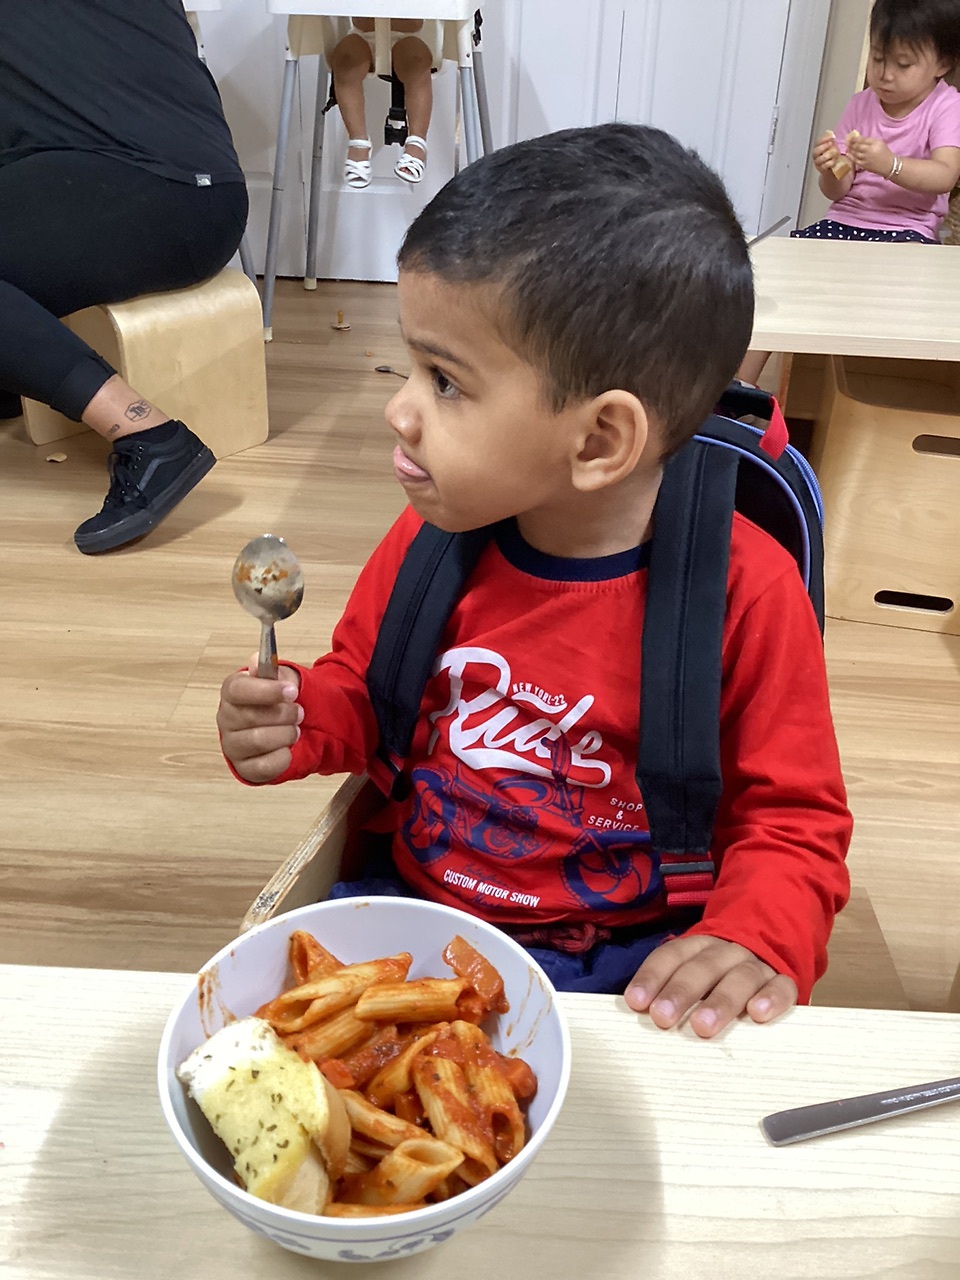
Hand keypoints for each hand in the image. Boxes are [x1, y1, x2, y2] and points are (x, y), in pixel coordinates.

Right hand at [217, 655, 302, 782]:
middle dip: (284, 714)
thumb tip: (257, 661)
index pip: (239, 690)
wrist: (278, 727)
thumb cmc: (275, 701)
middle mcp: (226, 718)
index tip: (292, 691)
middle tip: (300, 712)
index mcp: (232, 691)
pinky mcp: (244, 768)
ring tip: (294, 729)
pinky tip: (287, 748)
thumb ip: (269, 669)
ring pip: (258, 741)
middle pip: (252, 717)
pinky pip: (264, 766)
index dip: (267, 691)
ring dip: (285, 734)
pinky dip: (283, 757)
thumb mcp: (278, 679)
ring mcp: (232, 745)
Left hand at [623, 934, 797, 1038]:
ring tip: (703, 1026)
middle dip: (680, 992)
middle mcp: (726, 951)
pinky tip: (758, 1014)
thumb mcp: (696, 973)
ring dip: (720, 1000)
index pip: (672, 955)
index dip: (652, 976)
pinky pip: (781, 986)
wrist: (771, 946)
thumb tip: (638, 1014)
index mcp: (699, 946)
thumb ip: (671, 989)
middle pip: (702, 967)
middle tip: (662, 1017)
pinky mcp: (784, 981)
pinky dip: (771, 998)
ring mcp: (757, 965)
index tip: (636, 1002)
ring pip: (739, 977)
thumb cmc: (721, 975)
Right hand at [812, 130, 842, 175]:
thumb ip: (830, 140)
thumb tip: (828, 132)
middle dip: (823, 147)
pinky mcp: (822, 170)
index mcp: (818, 149)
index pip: (817, 143)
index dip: (824, 139)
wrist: (835, 169)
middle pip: (815, 151)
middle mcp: (816, 156)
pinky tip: (834, 161)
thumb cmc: (834, 157)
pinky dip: (830, 163)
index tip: (831, 136)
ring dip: (828, 155)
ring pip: (819, 159)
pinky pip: (824, 166)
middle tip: (831, 144)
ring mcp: (818, 164)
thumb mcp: (833, 146)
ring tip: (835, 153)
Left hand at [846, 132, 891, 176]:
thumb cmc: (884, 152)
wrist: (888, 165)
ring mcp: (866, 159)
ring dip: (850, 149)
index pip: (862, 140)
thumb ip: (870, 140)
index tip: (850, 137)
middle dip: (851, 144)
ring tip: (847, 147)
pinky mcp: (864, 165)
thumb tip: (859, 138)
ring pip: (855, 153)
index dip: (855, 138)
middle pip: (857, 146)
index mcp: (874, 144)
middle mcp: (869, 151)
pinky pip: (855, 160)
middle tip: (847, 142)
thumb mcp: (879, 143)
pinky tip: (848, 154)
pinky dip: (851, 157)